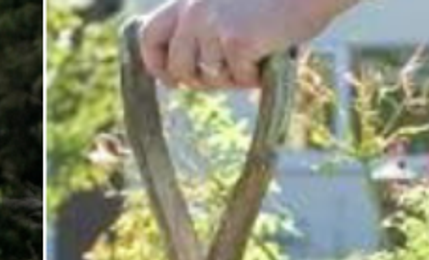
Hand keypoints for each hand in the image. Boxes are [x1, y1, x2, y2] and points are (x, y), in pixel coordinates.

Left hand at [137, 0, 352, 89]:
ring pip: (211, 77)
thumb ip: (204, 30)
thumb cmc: (277, 1)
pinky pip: (238, 78)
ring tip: (258, 55)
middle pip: (179, 67)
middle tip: (230, 76)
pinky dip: (256, 75)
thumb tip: (186, 75)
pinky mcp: (235, 40)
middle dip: (201, 81)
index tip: (173, 82)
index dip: (157, 65)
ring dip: (235, 77)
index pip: (150, 35)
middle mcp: (194, 10)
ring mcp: (212, 25)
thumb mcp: (228, 8)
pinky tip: (270, 54)